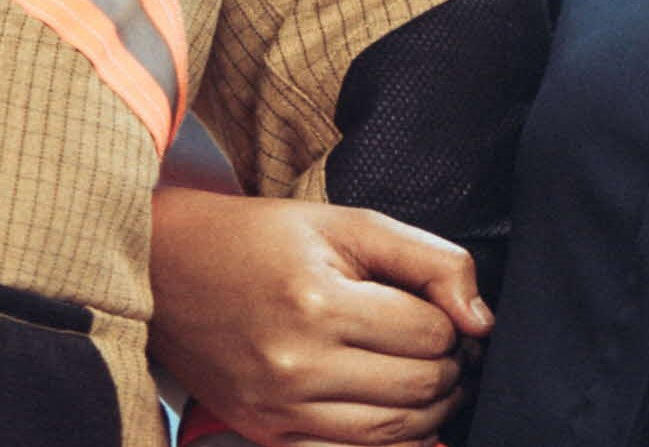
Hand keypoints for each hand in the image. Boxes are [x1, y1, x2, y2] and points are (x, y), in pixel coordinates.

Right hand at [148, 187, 487, 445]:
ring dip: (432, 413)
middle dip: (451, 370)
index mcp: (318, 301)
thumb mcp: (345, 224)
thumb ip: (428, 259)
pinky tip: (399, 419)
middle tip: (450, 349)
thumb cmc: (259, 239)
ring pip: (393, 434)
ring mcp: (278, 408)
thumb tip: (482, 319)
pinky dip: (389, 446)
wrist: (166, 270)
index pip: (430, 334)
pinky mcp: (265, 434)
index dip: (454, 324)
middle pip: (419, 389)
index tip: (447, 313)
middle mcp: (296, 364)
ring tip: (432, 381)